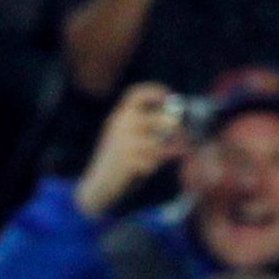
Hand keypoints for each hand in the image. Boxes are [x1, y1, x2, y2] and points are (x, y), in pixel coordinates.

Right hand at [74, 83, 184, 217]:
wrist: (97, 186)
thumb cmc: (117, 163)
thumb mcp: (125, 139)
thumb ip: (144, 128)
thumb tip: (174, 122)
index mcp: (119, 117)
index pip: (137, 94)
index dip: (155, 92)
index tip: (169, 97)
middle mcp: (121, 125)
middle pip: (160, 119)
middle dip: (175, 128)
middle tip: (181, 136)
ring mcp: (124, 142)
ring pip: (158, 144)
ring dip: (161, 154)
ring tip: (154, 161)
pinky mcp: (127, 160)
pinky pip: (152, 161)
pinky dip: (151, 168)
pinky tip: (142, 172)